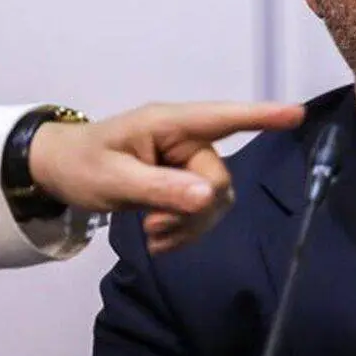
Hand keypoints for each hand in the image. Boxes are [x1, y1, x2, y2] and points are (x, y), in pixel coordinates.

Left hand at [28, 101, 302, 252]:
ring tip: (151, 235)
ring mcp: (187, 162)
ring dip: (188, 226)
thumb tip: (209, 197)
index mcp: (170, 124)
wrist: (60, 172)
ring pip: (215, 200)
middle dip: (193, 210)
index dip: (261, 116)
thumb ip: (161, 188)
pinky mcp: (184, 185)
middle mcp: (187, 139)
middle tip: (152, 229)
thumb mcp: (114, 178)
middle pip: (218, 178)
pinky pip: (203, 213)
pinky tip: (158, 241)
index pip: (224, 118)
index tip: (296, 114)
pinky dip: (184, 232)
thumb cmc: (82, 163)